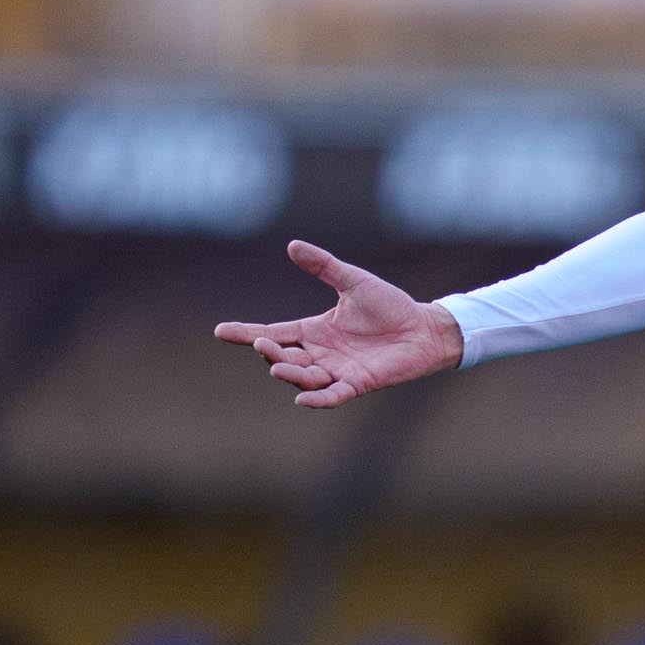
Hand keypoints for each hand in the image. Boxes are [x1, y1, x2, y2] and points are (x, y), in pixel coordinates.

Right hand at [214, 241, 464, 407]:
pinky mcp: (358, 383)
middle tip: (260, 345)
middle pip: (284, 356)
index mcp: (314, 330)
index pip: (273, 333)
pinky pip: (333, 395)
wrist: (424, 328)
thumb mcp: (353, 281)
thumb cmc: (391, 306)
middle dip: (270, 353)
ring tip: (277, 366)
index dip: (247, 333)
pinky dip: (318, 399)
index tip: (220, 331)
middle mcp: (320, 353)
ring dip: (289, 373)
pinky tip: (302, 400)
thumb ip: (324, 266)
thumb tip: (293, 245)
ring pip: (304, 377)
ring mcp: (337, 370)